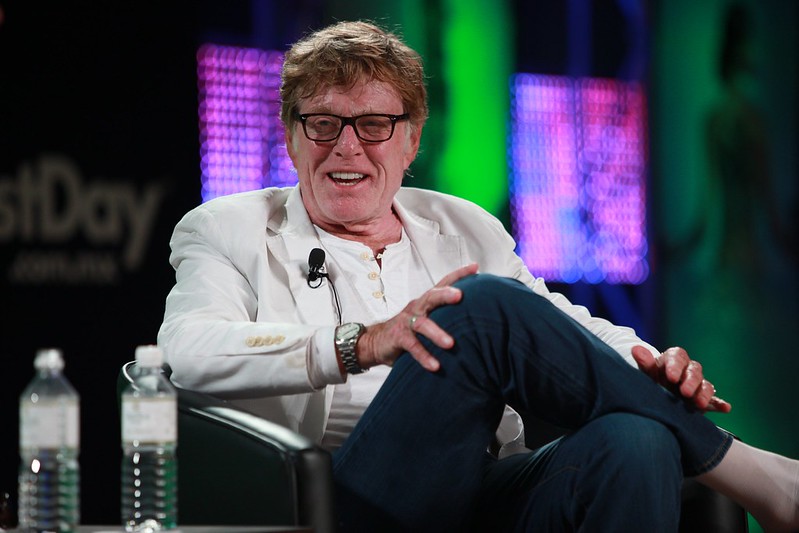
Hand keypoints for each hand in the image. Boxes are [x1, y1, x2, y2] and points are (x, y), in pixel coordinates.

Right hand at [356, 263, 478, 371]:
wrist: (377, 342)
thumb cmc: (409, 330)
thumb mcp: (426, 319)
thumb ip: (445, 316)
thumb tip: (477, 320)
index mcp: (426, 302)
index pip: (443, 283)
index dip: (458, 274)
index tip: (475, 267)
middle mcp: (417, 308)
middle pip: (431, 297)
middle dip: (445, 295)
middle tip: (460, 295)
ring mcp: (406, 322)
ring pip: (422, 324)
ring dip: (436, 334)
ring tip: (450, 344)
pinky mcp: (398, 337)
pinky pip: (413, 346)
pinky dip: (424, 356)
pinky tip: (435, 365)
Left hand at [631, 345, 731, 412]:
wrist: (655, 398)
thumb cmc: (650, 382)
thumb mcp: (647, 374)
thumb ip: (644, 363)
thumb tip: (636, 349)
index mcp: (672, 360)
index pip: (677, 356)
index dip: (675, 365)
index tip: (671, 376)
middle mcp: (687, 370)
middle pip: (694, 371)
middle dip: (690, 381)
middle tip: (685, 392)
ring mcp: (697, 385)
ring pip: (705, 385)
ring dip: (704, 394)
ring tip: (699, 404)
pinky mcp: (703, 399)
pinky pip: (714, 400)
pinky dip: (720, 404)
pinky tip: (726, 408)